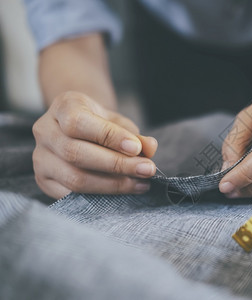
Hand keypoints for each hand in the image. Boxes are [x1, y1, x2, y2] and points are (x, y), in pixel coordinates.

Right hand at [32, 91, 157, 198]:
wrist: (79, 129)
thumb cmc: (101, 125)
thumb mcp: (119, 122)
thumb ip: (135, 135)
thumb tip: (150, 148)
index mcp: (63, 106)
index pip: (79, 123)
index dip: (110, 137)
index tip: (137, 148)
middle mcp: (44, 130)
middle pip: (76, 153)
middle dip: (117, 165)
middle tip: (147, 169)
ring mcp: (40, 157)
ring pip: (74, 178)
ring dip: (113, 184)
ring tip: (140, 183)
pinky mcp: (43, 180)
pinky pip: (71, 195)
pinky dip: (101, 196)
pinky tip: (124, 191)